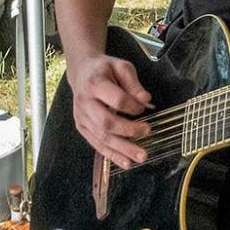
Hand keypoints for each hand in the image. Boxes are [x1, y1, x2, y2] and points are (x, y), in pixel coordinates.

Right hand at [67, 55, 151, 169]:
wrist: (81, 72)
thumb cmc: (104, 69)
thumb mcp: (121, 67)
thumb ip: (133, 83)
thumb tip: (146, 99)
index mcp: (95, 84)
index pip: (117, 99)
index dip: (133, 106)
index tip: (144, 108)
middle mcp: (85, 102)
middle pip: (107, 122)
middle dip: (129, 131)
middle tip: (147, 132)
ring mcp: (82, 117)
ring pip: (102, 137)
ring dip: (123, 150)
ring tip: (141, 157)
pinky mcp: (82, 127)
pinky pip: (97, 144)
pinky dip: (112, 155)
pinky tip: (126, 162)